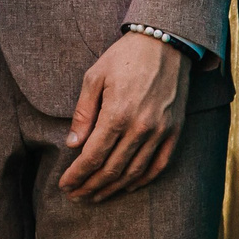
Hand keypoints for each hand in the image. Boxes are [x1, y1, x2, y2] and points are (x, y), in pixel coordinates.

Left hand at [58, 31, 190, 202]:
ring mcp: (160, 132)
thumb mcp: (94, 77)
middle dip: (90, 187)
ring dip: (112, 189)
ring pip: (134, 173)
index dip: (76, 175)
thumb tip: (72, 145)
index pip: (92, 157)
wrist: (166, 42)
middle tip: (75, 196)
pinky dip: (142, 180)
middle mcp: (140, 128)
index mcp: (117, 114)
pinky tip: (127, 186)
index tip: (64, 185)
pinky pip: (159, 166)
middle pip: (111, 170)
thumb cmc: (125, 57)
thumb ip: (83, 113)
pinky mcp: (175, 131)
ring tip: (95, 196)